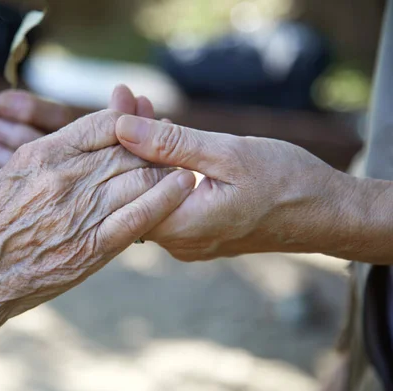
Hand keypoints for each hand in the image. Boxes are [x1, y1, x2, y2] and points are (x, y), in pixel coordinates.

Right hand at [0, 110, 195, 390]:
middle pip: (126, 149)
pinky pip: (138, 216)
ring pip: (137, 177)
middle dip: (153, 144)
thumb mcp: (6, 177)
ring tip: (184, 162)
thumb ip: (45, 162)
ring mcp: (77, 212)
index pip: (101, 123)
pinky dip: (166, 198)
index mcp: (39, 154)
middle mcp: (63, 177)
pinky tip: (184, 185)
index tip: (144, 122)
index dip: (129, 120)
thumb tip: (79, 153)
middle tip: (173, 141)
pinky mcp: (88, 248)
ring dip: (164, 168)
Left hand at [115, 116, 352, 260]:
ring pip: (151, 191)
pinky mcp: (197, 232)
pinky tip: (162, 135)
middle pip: (135, 189)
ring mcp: (187, 240)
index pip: (126, 190)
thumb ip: (171, 145)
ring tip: (141, 109)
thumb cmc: (285, 182)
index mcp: (181, 226)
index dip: (116, 146)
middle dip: (129, 141)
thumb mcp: (227, 154)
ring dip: (147, 151)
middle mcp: (178, 241)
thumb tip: (122, 128)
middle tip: (125, 99)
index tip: (117, 105)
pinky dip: (163, 166)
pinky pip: (168, 197)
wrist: (325, 213)